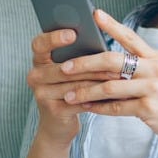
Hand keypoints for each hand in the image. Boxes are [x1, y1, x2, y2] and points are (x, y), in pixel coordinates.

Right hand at [27, 26, 120, 143]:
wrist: (60, 124)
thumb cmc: (73, 88)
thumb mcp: (73, 71)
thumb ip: (80, 55)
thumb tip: (105, 36)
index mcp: (39, 61)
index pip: (40, 44)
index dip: (54, 38)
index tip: (73, 33)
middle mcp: (35, 76)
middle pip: (65, 67)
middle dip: (93, 65)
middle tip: (116, 60)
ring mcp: (41, 94)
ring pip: (75, 84)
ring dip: (100, 81)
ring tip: (121, 77)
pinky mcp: (53, 110)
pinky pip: (80, 101)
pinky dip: (99, 98)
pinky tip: (114, 95)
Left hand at [57, 10, 157, 146]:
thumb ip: (136, 69)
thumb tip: (102, 63)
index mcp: (155, 58)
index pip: (130, 37)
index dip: (111, 24)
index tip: (94, 14)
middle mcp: (154, 69)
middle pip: (112, 60)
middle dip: (85, 63)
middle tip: (65, 67)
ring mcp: (152, 88)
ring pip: (110, 86)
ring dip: (86, 91)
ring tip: (68, 95)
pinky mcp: (149, 108)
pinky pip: (116, 107)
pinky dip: (98, 108)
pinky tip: (87, 108)